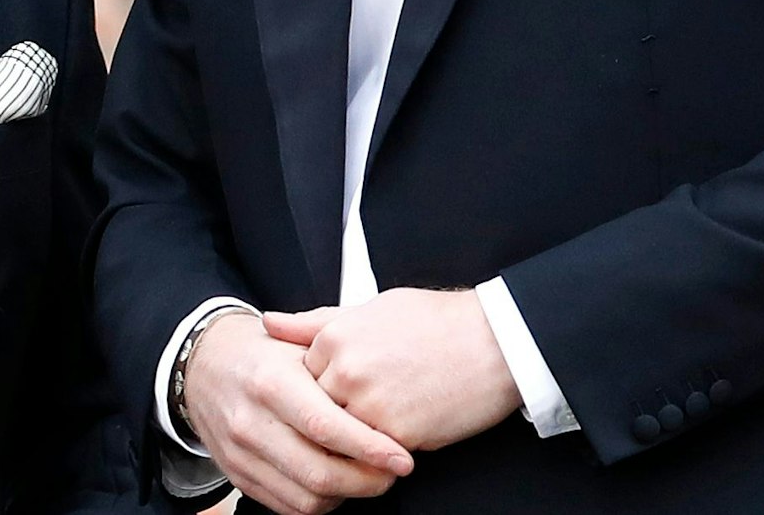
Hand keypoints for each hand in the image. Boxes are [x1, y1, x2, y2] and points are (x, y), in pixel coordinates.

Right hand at [181, 310, 414, 514]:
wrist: (205, 365)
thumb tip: (385, 397)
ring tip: (368, 476)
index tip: (402, 458)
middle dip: (367, 480)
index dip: (369, 448)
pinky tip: (336, 481)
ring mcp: (241, 454)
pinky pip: (288, 506)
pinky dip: (320, 501)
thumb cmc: (261, 352)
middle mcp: (251, 422)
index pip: (325, 427)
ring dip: (347, 495)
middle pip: (319, 472)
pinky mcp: (238, 476)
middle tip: (393, 471)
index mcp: (270, 382)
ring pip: (307, 497)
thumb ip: (338, 364)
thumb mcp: (297, 342)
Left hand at [264, 288, 522, 451]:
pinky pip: (371, 456)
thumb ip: (315, 322)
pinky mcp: (395, 436)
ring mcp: (368, 406)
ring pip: (339, 437)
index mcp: (334, 337)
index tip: (348, 384)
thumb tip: (268, 323)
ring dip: (353, 436)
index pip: (302, 378)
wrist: (494, 342)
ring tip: (385, 419)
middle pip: (316, 410)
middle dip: (333, 414)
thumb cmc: (436, 321)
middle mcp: (344, 371)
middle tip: (367, 406)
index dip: (324, 386)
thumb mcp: (372, 307)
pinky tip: (401, 435)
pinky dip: (379, 452)